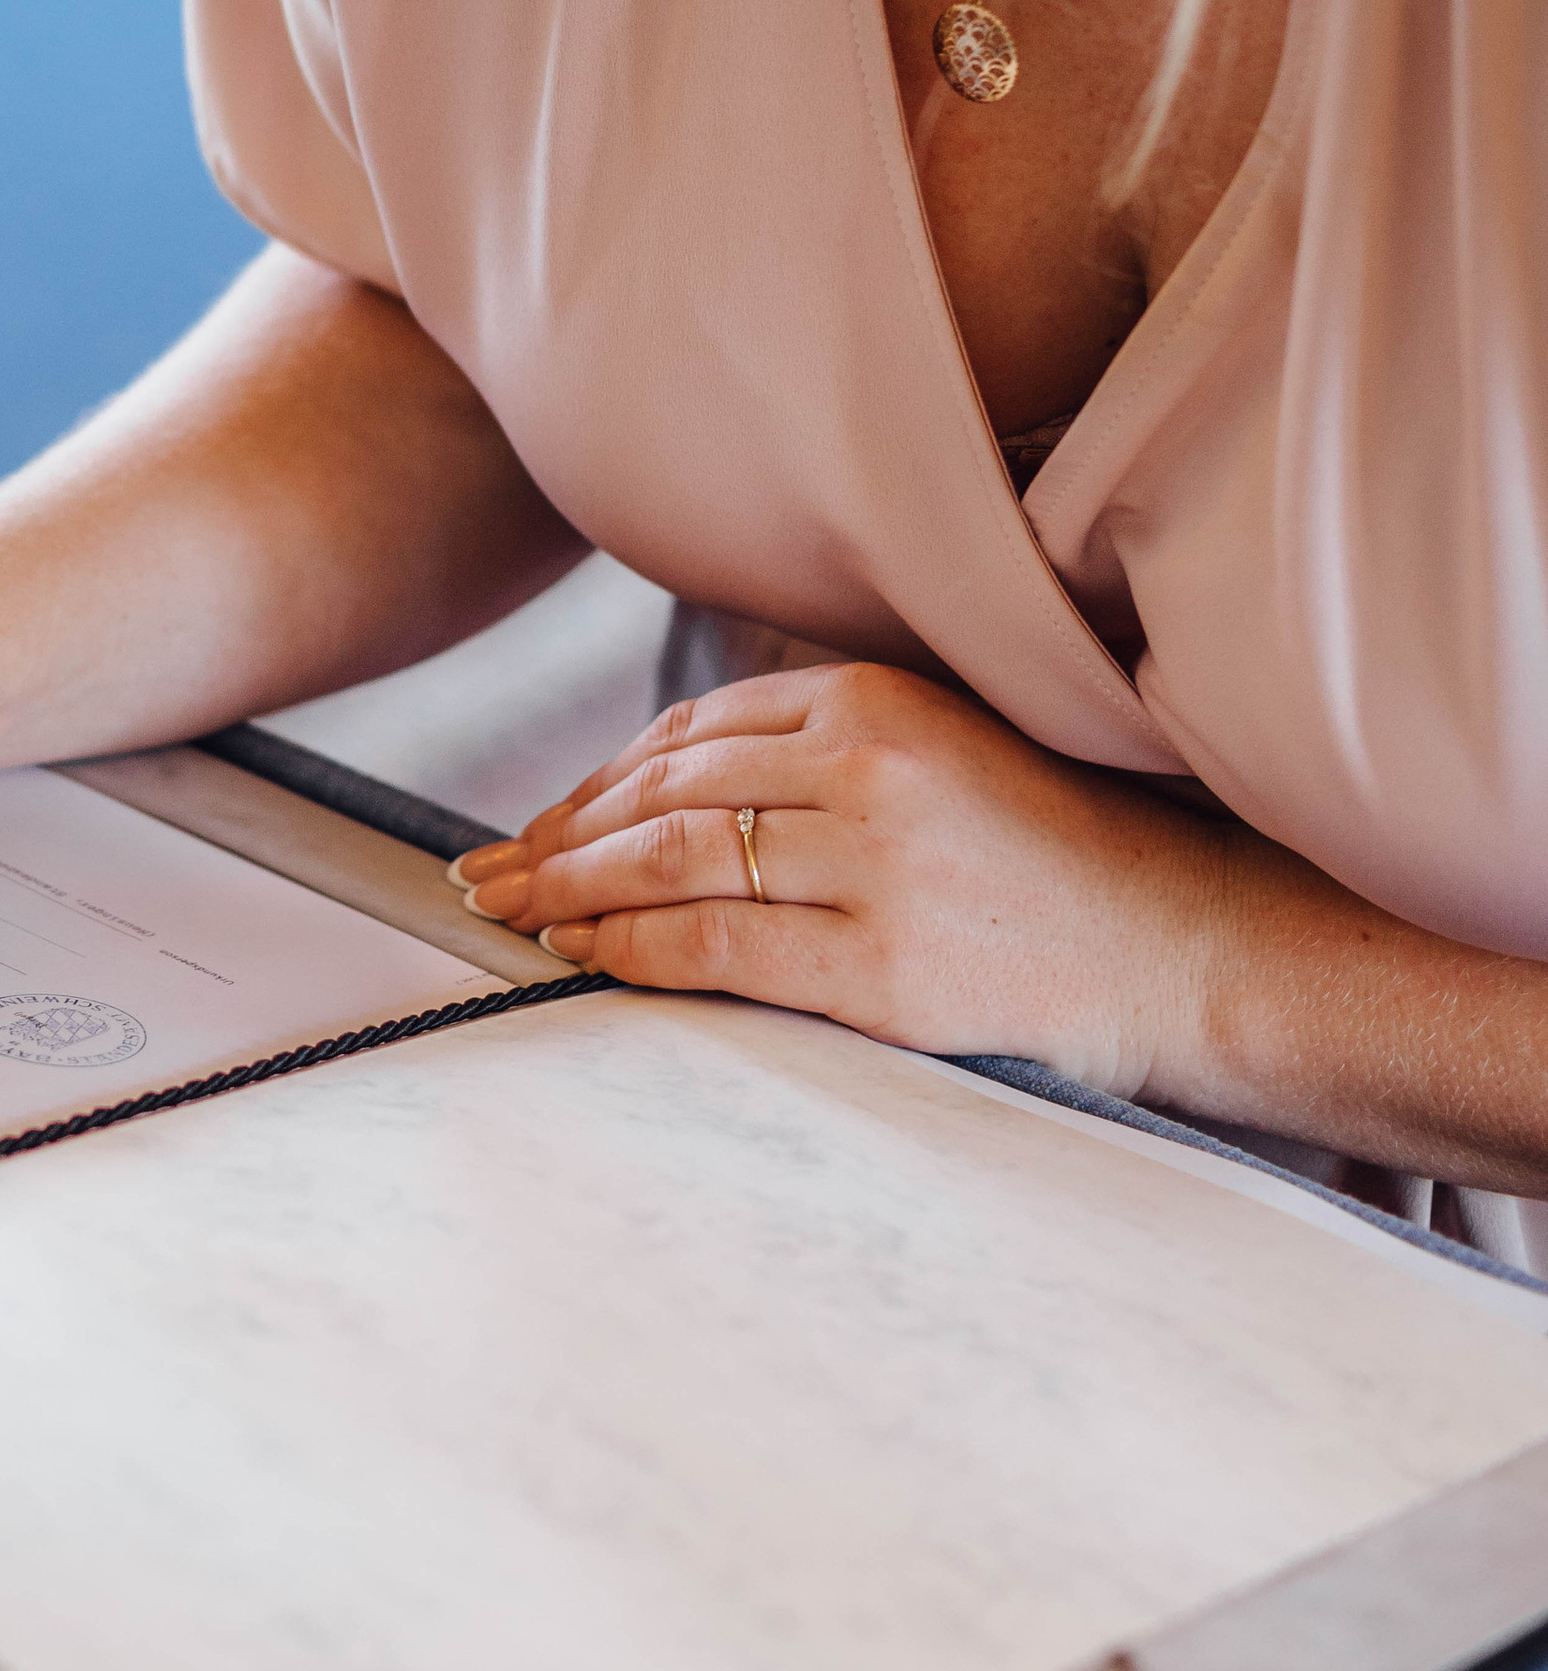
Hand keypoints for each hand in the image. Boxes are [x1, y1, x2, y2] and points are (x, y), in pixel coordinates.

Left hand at [452, 662, 1262, 1098]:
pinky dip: (628, 952)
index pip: (695, 731)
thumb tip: (665, 784)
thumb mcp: (944, 754)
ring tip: (510, 912)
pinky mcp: (882, 968)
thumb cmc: (1057, 858)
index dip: (601, 778)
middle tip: (488, 869)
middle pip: (664, 793)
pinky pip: (714, 953)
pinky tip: (579, 959)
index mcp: (880, 702)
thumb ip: (826, 748)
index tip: (545, 818)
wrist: (1182, 950)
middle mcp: (869, 771)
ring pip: (670, 865)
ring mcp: (875, 870)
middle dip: (559, 834)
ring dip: (569, 890)